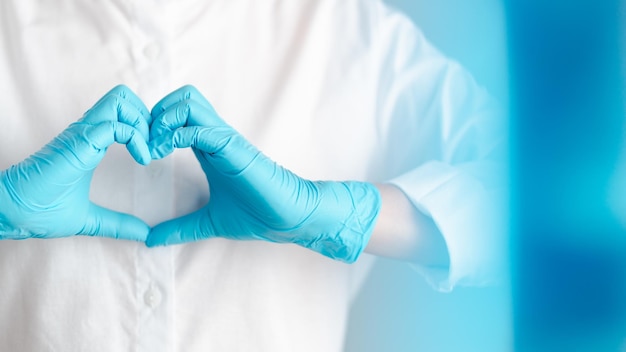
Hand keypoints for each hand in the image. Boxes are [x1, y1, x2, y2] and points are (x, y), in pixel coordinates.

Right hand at [0, 85, 151, 240]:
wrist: (10, 212)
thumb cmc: (40, 210)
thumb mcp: (91, 219)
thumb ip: (118, 224)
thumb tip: (144, 233)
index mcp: (90, 141)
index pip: (122, 111)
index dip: (145, 126)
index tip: (154, 155)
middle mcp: (87, 131)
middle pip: (123, 97)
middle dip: (148, 117)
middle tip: (155, 147)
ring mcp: (82, 134)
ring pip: (119, 101)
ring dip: (143, 123)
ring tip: (148, 152)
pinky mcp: (79, 143)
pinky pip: (115, 125)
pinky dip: (136, 137)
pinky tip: (142, 160)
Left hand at [146, 86, 380, 262]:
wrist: (288, 217)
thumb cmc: (256, 214)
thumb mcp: (208, 222)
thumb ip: (179, 228)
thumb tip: (150, 241)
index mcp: (209, 146)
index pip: (178, 112)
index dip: (154, 125)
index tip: (141, 153)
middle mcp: (215, 135)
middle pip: (182, 96)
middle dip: (156, 114)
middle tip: (144, 144)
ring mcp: (224, 138)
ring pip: (188, 102)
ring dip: (162, 120)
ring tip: (153, 148)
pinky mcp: (232, 147)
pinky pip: (199, 127)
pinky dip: (174, 135)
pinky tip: (163, 154)